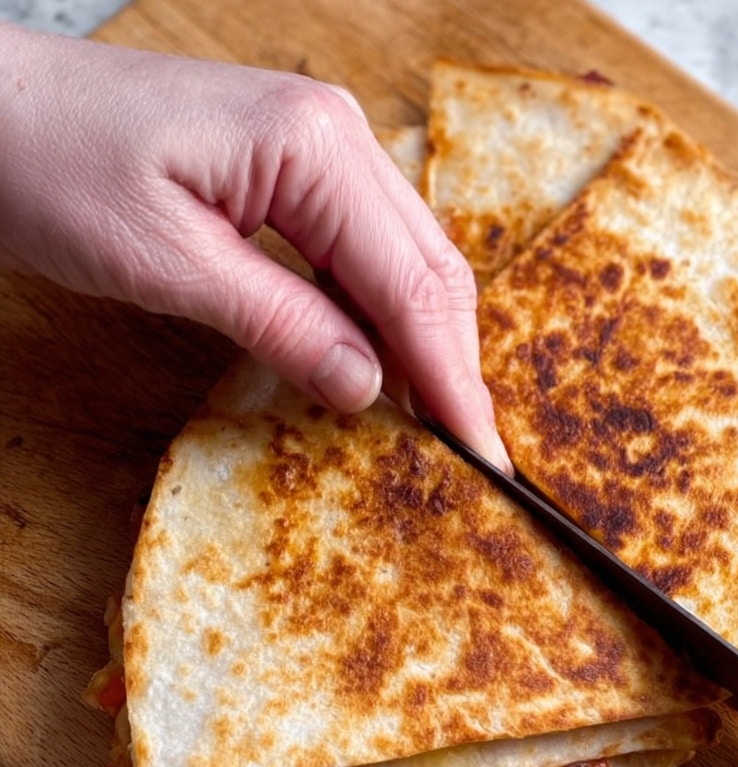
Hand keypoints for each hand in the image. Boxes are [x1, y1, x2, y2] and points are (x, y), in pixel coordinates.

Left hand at [0, 25, 509, 467]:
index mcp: (314, 147)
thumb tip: (367, 389)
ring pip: (406, 259)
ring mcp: (318, 147)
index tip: (481, 453)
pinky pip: (363, 250)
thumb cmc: (50, 165)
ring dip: (423, 342)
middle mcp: (335, 136)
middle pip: (431, 267)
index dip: (451, 378)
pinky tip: (377, 363)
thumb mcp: (166, 263)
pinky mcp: (292, 169)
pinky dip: (380, 313)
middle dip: (454, 363)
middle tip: (472, 452)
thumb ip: (280, 323)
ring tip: (434, 422)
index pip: (412, 284)